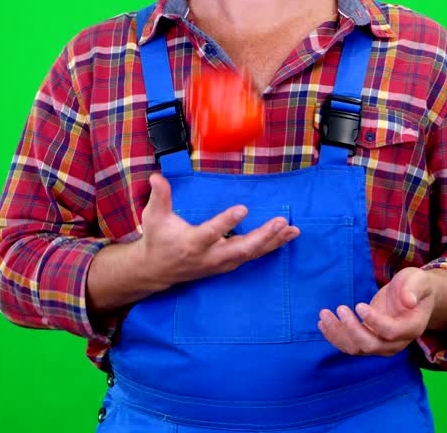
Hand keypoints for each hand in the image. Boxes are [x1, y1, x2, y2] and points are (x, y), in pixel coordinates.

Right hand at [136, 173, 299, 288]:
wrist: (157, 270)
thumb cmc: (157, 239)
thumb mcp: (153, 216)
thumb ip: (159, 196)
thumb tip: (157, 175)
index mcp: (193, 243)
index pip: (212, 232)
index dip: (227, 222)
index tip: (243, 208)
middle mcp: (210, 256)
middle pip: (241, 249)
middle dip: (263, 236)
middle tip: (281, 221)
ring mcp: (221, 263)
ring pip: (251, 254)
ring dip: (273, 242)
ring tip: (293, 230)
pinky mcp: (228, 264)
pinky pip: (252, 256)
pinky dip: (270, 246)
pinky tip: (286, 236)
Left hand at [318, 267, 436, 355]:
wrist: (412, 296)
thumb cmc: (415, 286)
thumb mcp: (418, 280)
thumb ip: (414, 288)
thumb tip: (408, 300)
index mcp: (411, 328)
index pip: (390, 332)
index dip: (374, 321)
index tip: (359, 305)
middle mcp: (396, 343)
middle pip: (370, 345)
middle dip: (352, 329)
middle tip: (340, 308)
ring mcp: (381, 345)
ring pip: (356, 348)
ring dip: (338, 333)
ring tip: (324, 314)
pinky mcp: (368, 342)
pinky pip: (349, 346)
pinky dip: (335, 337)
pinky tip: (323, 323)